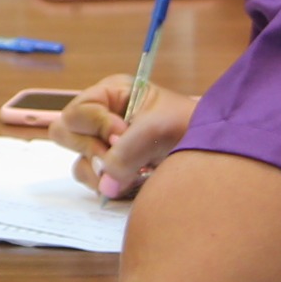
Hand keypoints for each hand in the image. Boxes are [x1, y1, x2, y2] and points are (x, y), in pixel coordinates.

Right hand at [51, 76, 198, 200]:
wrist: (214, 153)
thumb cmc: (187, 127)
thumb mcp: (158, 129)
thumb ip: (127, 151)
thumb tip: (105, 183)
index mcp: (111, 95)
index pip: (78, 111)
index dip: (96, 125)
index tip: (122, 132)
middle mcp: (101, 119)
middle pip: (66, 134)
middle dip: (91, 149)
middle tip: (119, 155)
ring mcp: (106, 147)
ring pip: (79, 163)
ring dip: (101, 172)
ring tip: (133, 172)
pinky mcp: (113, 172)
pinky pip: (95, 182)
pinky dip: (110, 186)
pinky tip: (135, 181)